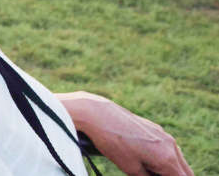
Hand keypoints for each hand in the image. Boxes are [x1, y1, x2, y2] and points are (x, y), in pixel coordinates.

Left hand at [55, 91, 194, 175]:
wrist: (96, 113)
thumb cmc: (112, 142)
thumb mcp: (132, 169)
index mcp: (168, 157)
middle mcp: (170, 144)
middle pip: (185, 172)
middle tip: (152, 174)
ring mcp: (162, 133)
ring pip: (177, 160)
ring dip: (170, 170)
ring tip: (149, 171)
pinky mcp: (154, 128)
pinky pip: (167, 148)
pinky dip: (163, 158)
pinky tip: (146, 161)